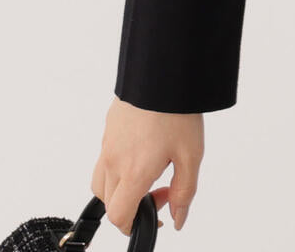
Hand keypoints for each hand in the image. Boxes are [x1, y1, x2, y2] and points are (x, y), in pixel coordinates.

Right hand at [91, 97, 204, 232]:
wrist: (163, 69)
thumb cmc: (177, 109)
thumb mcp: (192, 154)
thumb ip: (185, 191)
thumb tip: (178, 218)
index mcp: (133, 171)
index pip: (119, 216)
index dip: (135, 225)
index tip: (156, 214)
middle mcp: (114, 160)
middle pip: (109, 202)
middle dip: (133, 206)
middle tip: (162, 188)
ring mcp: (107, 144)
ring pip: (102, 182)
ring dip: (121, 188)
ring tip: (151, 170)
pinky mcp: (108, 129)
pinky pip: (105, 159)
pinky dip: (119, 167)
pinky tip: (144, 149)